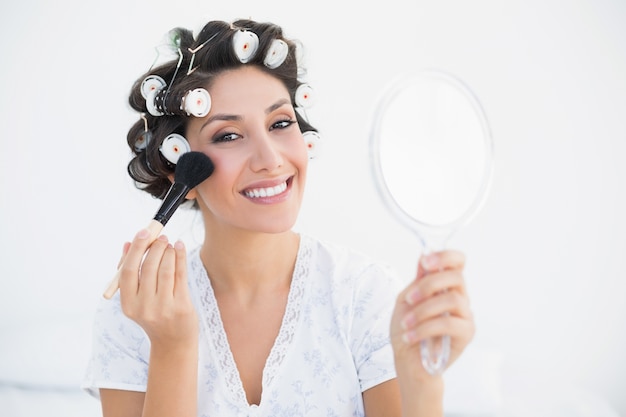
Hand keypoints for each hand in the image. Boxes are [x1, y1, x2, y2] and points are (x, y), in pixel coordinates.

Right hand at [117, 229, 197, 347]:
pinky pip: (181, 276)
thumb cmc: (154, 314)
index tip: (143, 233)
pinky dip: (180, 257)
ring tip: (170, 243)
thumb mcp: (138, 299)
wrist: (173, 342)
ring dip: (168, 252)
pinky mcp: (181, 306)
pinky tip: (180, 247)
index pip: (128, 271)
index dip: (135, 250)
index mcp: (128, 305)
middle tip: (161, 237)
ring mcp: (163, 308)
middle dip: (155, 248)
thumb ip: (131, 273)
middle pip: (148, 268)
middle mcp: (144, 307)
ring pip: (166, 270)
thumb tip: (128, 244)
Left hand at [390, 250, 474, 383]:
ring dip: (423, 310)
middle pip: (457, 277)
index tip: (425, 262)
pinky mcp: (466, 334)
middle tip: (409, 299)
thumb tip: (423, 257)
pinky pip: (449, 324)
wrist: (407, 361)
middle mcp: (459, 297)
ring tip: (406, 324)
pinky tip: (410, 336)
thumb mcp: (405, 301)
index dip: (445, 256)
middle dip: (429, 284)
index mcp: (445, 285)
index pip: (457, 261)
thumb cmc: (407, 328)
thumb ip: (417, 282)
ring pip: (452, 300)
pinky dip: (424, 328)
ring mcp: (465, 315)